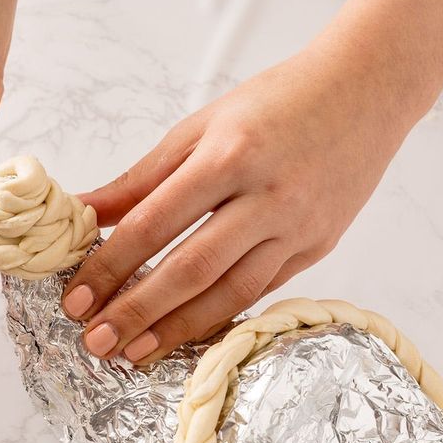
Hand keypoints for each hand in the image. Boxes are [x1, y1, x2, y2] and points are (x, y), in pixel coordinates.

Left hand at [62, 46, 436, 363]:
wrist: (365, 90)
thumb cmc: (274, 103)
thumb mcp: (198, 127)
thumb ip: (140, 178)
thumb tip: (83, 212)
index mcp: (228, 157)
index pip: (154, 223)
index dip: (110, 266)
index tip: (77, 298)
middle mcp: (267, 197)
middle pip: (192, 269)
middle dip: (137, 311)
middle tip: (96, 342)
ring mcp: (298, 228)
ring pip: (231, 293)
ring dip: (177, 329)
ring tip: (135, 352)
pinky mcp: (317, 247)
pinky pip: (261, 292)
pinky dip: (219, 316)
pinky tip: (184, 332)